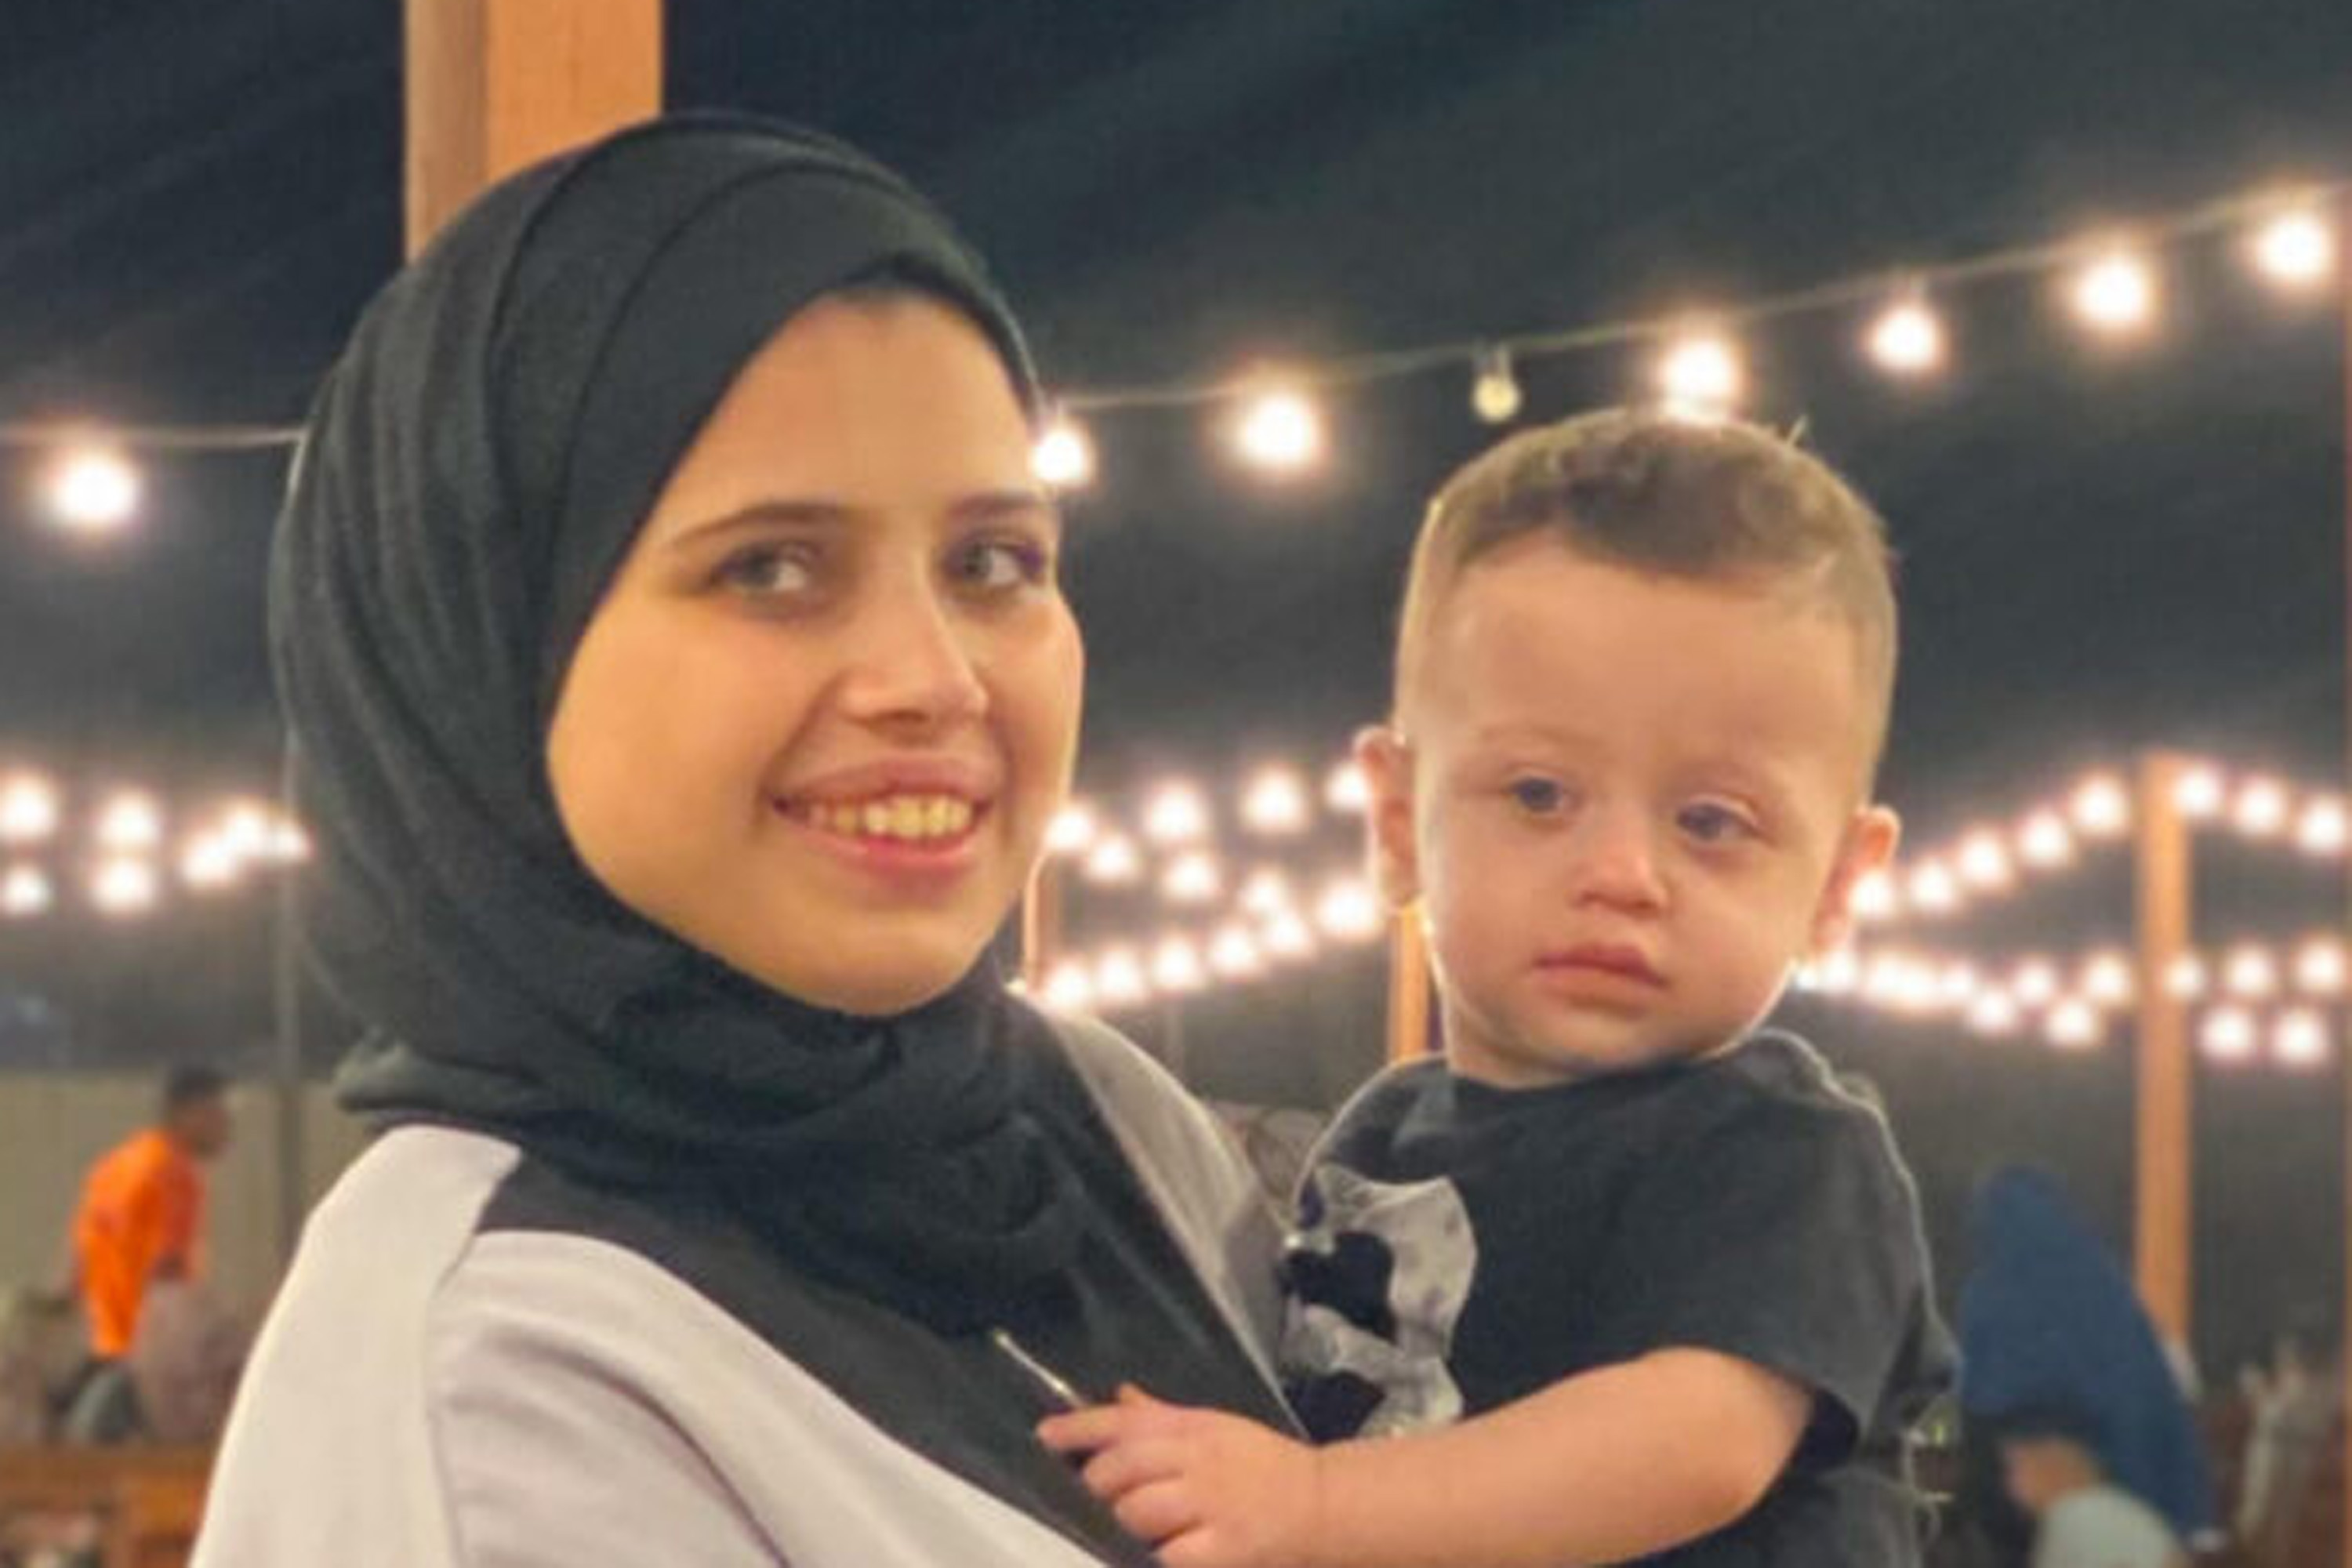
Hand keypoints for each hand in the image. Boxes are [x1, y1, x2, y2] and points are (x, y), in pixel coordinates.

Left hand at [1037, 1384, 1327, 1567]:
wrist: (1323, 1505)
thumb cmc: (1263, 1465)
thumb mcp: (1216, 1428)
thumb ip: (1163, 1417)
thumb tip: (1118, 1396)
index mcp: (1192, 1427)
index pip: (1122, 1421)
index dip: (1078, 1428)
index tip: (1044, 1435)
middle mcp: (1196, 1462)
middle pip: (1118, 1471)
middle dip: (1099, 1486)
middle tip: (1102, 1496)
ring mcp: (1209, 1507)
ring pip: (1135, 1514)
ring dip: (1125, 1525)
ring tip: (1140, 1528)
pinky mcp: (1222, 1552)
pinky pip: (1167, 1557)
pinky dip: (1158, 1556)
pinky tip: (1166, 1553)